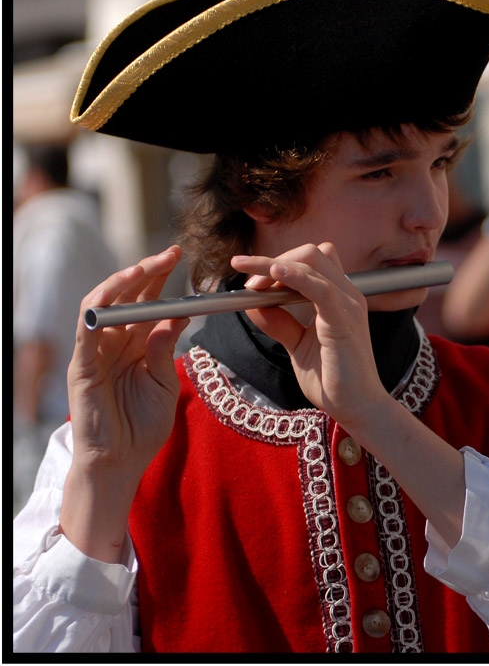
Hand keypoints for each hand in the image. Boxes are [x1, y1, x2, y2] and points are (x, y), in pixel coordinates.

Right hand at [61, 246, 189, 561]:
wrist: (121, 460)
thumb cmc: (143, 426)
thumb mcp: (164, 384)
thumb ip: (166, 350)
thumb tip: (176, 316)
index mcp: (138, 344)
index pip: (148, 302)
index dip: (161, 278)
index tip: (181, 257)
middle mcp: (117, 342)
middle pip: (128, 297)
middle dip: (147, 271)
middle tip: (171, 253)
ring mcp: (97, 351)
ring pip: (103, 305)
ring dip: (122, 284)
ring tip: (144, 267)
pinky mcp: (83, 365)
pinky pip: (87, 332)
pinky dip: (98, 313)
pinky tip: (113, 299)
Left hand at [230, 243, 391, 430]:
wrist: (358, 408)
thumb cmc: (333, 380)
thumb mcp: (297, 345)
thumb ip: (279, 323)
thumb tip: (252, 304)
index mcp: (338, 298)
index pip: (310, 262)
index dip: (278, 264)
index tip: (250, 281)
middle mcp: (347, 295)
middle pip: (310, 254)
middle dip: (272, 262)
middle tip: (248, 286)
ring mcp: (348, 305)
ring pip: (312, 261)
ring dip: (274, 266)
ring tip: (251, 284)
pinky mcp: (343, 321)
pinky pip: (319, 287)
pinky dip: (296, 276)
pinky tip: (275, 274)